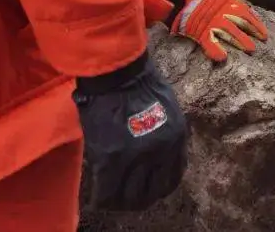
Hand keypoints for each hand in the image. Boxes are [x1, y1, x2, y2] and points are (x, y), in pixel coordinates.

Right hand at [75, 53, 187, 210]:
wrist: (118, 73)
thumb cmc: (140, 83)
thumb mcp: (167, 109)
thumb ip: (165, 135)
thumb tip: (158, 156)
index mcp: (176, 139)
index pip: (172, 178)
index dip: (158, 187)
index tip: (148, 187)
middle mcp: (161, 152)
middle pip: (152, 193)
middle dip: (139, 198)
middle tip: (127, 196)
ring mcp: (137, 158)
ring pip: (129, 198)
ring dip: (120, 201)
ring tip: (111, 197)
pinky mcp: (111, 159)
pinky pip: (107, 192)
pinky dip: (102, 198)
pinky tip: (98, 197)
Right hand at [168, 0, 267, 61]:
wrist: (182, 2)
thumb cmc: (204, 0)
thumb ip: (234, 3)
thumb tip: (250, 13)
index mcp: (227, 3)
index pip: (246, 14)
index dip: (256, 25)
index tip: (264, 35)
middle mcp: (222, 12)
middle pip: (240, 23)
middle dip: (252, 33)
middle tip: (260, 44)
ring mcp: (211, 23)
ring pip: (229, 33)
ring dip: (240, 41)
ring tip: (250, 49)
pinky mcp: (201, 33)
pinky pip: (209, 43)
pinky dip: (215, 51)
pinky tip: (222, 57)